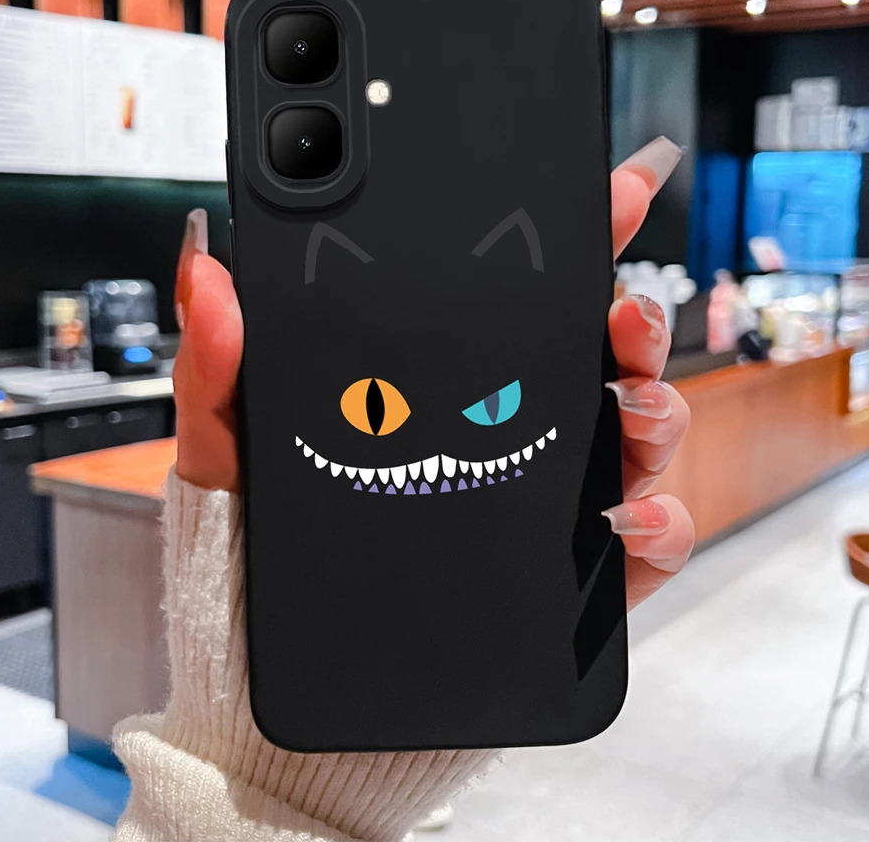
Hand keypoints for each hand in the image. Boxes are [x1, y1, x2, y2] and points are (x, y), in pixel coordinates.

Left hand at [173, 135, 693, 609]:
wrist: (284, 674)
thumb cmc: (262, 555)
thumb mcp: (230, 450)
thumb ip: (217, 365)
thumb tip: (207, 271)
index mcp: (443, 386)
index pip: (520, 302)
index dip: (577, 242)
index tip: (612, 194)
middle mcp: (505, 431)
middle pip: (601, 358)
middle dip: (637, 320)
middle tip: (623, 317)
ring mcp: (547, 502)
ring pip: (637, 435)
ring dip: (658, 409)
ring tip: (629, 408)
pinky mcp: (573, 577)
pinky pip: (644, 545)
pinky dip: (661, 523)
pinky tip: (630, 517)